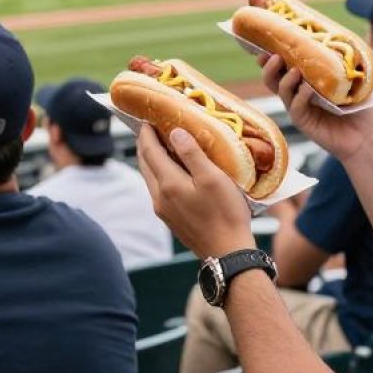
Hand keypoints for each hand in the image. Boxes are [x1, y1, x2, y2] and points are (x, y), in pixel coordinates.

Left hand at [137, 125, 254, 259]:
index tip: (147, 118)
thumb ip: (192, 153)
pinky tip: (172, 171)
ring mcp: (163, 210)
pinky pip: (157, 189)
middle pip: (145, 163)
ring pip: (150, 177)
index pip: (149, 151)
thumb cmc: (225, 213)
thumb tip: (175, 132)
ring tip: (161, 145)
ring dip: (152, 159)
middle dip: (145, 144)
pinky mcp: (170, 219)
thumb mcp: (213, 178)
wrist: (228, 254)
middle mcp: (159, 197)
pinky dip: (159, 173)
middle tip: (150, 128)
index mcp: (168, 183)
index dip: (146, 133)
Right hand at [259, 54, 372, 162]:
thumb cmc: (363, 109)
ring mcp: (299, 107)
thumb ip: (352, 63)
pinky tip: (308, 89)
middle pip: (273, 78)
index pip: (285, 65)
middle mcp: (298, 92)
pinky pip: (295, 107)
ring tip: (294, 71)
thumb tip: (350, 40)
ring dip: (284, 79)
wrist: (367, 137)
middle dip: (269, 66)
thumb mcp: (360, 81)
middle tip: (274, 56)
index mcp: (308, 80)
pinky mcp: (303, 121)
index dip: (274, 55)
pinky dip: (300, 96)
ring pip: (280, 90)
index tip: (268, 43)